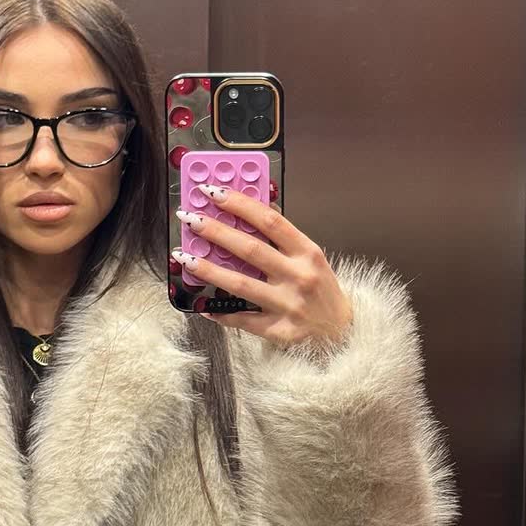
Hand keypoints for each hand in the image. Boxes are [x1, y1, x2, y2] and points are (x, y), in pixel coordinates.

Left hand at [172, 183, 352, 351]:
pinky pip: (243, 320)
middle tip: (190, 219)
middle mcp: (299, 277)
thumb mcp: (310, 258)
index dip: (240, 205)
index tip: (214, 192)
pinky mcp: (280, 331)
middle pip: (251, 250)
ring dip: (209, 270)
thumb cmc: (320, 290)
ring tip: (185, 258)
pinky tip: (203, 304)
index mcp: (307, 253)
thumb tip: (245, 214)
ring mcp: (289, 305)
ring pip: (241, 284)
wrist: (341, 332)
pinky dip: (221, 313)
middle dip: (216, 232)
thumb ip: (282, 240)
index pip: (270, 222)